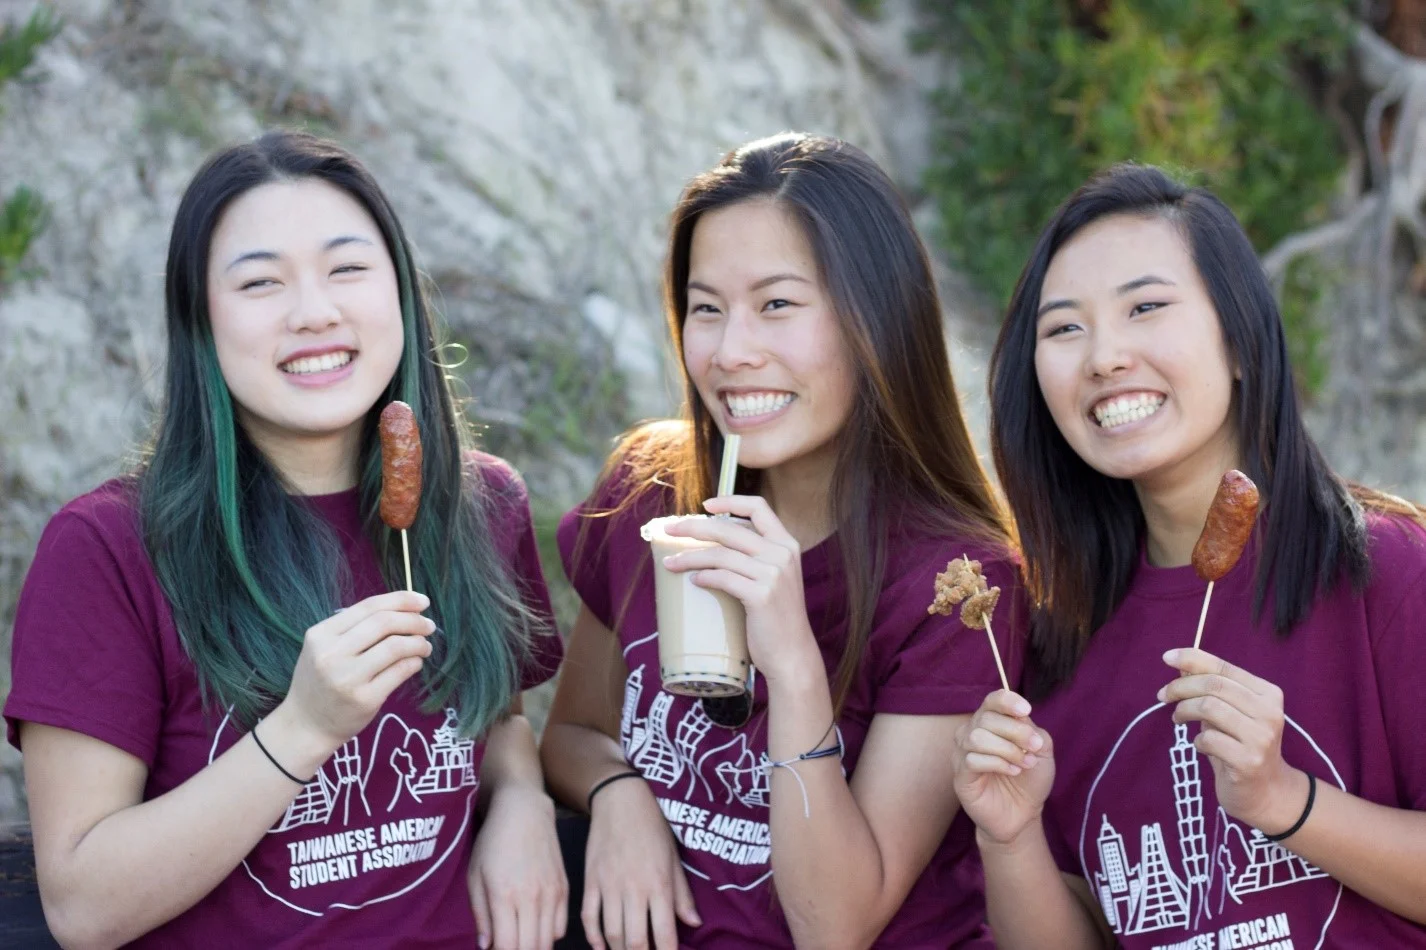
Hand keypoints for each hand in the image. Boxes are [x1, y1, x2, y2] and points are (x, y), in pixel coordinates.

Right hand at [278, 590, 435, 749]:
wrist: (306, 726)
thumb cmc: (320, 681)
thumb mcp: (323, 648)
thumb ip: (353, 629)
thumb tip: (404, 609)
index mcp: (321, 634)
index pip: (369, 607)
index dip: (401, 600)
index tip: (422, 601)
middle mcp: (332, 654)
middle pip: (384, 623)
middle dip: (414, 620)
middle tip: (429, 625)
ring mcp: (348, 678)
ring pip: (395, 647)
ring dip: (418, 643)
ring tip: (424, 646)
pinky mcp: (365, 699)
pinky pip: (400, 672)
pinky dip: (414, 663)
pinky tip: (415, 663)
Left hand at [468, 785, 566, 949]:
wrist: (525, 811)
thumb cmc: (493, 841)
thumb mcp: (475, 875)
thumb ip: (480, 914)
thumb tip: (486, 946)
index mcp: (504, 896)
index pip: (508, 947)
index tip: (495, 949)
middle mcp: (531, 898)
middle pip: (530, 948)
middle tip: (507, 944)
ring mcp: (551, 894)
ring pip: (547, 942)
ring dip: (533, 947)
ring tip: (520, 940)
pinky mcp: (564, 888)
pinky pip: (561, 927)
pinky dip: (548, 936)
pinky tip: (535, 928)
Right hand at [582, 775, 699, 949]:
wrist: (621, 801)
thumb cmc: (653, 828)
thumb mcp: (673, 858)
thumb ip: (682, 894)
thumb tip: (692, 923)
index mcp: (659, 884)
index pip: (664, 933)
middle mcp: (634, 888)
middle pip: (635, 940)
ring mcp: (609, 885)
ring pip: (612, 933)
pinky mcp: (591, 880)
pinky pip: (589, 917)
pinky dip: (594, 936)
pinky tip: (602, 946)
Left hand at [662, 495, 819, 683]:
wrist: (792, 653)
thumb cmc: (777, 618)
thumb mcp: (775, 578)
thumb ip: (756, 558)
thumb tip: (714, 546)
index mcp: (787, 544)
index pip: (759, 507)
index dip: (730, 501)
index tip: (705, 505)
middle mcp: (782, 554)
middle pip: (729, 529)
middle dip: (694, 527)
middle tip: (669, 530)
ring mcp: (773, 574)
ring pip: (720, 554)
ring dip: (690, 557)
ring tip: (670, 563)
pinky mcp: (761, 595)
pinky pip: (723, 578)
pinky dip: (704, 577)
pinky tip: (694, 580)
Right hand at [951, 689, 1055, 846]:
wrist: (1023, 814)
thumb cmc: (1030, 779)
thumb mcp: (1041, 750)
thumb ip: (1031, 729)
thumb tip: (1019, 718)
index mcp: (991, 722)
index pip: (992, 700)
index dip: (1007, 700)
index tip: (1026, 710)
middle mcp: (972, 733)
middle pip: (986, 718)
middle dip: (1016, 732)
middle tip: (1035, 748)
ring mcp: (962, 754)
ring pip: (977, 737)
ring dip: (1007, 749)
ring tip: (1024, 763)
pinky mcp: (960, 775)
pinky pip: (972, 760)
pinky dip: (997, 764)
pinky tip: (1012, 772)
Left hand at [1159, 648, 1306, 832]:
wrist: (1266, 792)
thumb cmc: (1240, 746)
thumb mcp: (1229, 713)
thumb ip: (1211, 690)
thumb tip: (1181, 665)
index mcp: (1268, 693)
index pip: (1224, 668)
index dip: (1192, 658)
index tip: (1166, 658)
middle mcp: (1269, 712)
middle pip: (1213, 685)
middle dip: (1180, 686)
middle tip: (1163, 696)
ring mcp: (1261, 737)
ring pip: (1208, 707)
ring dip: (1184, 711)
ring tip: (1178, 719)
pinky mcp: (1249, 761)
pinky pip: (1208, 739)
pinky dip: (1196, 740)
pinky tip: (1202, 746)